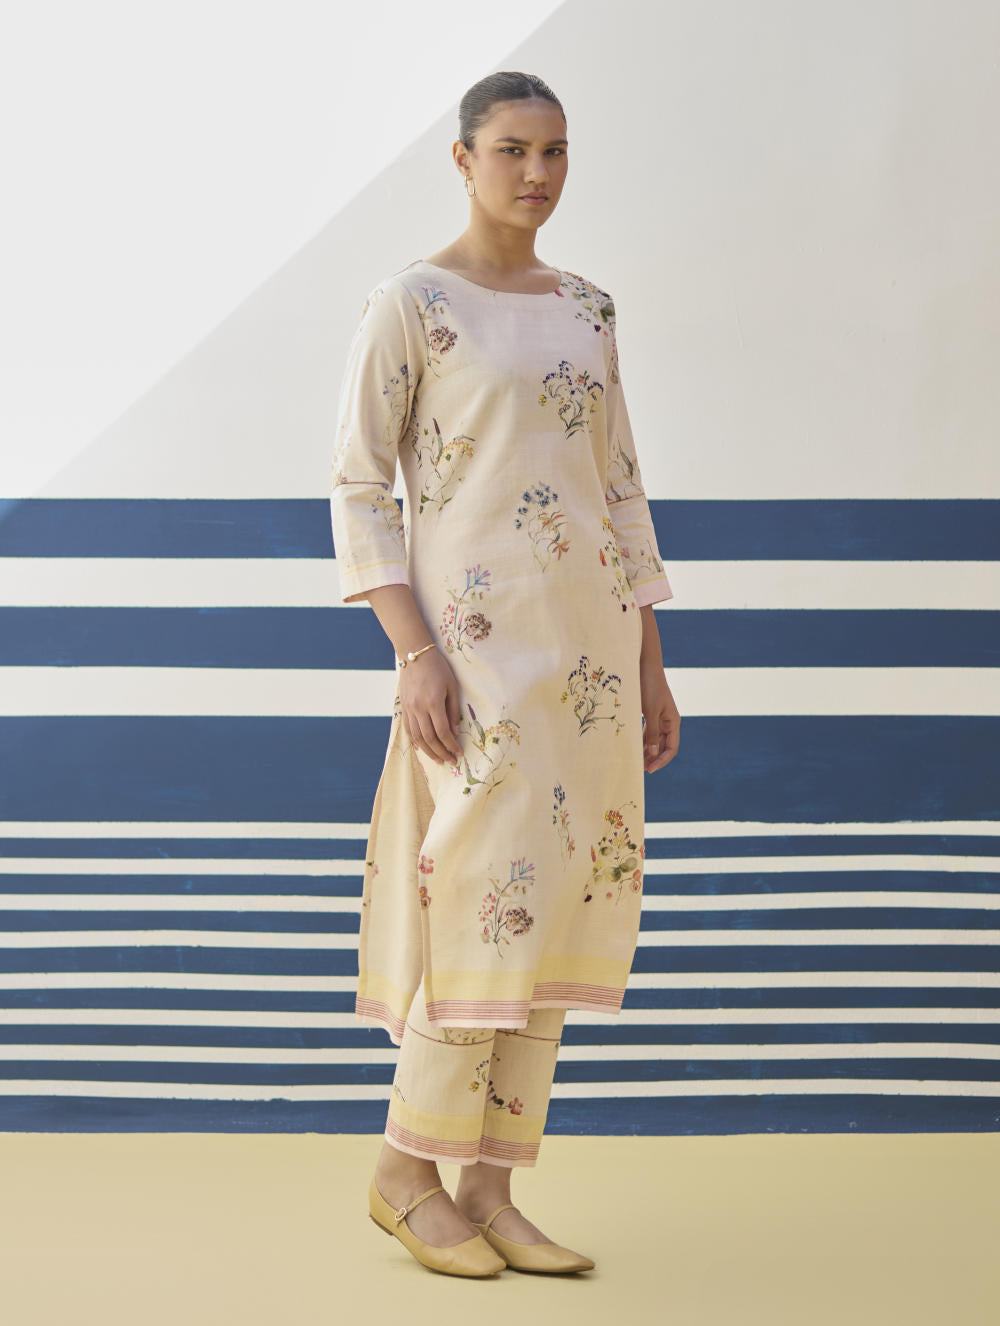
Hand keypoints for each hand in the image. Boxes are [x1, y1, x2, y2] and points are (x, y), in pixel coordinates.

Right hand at [400, 647, 463, 765]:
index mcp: (433, 702)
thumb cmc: (438, 668)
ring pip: (417, 737)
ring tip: (438, 759)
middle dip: (441, 752)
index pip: (443, 732)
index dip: (451, 745)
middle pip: (429, 738)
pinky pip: (409, 730)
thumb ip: (453, 710)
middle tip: (450, 761)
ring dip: (428, 751)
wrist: (414, 655)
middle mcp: (419, 708)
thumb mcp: (452, 686)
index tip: (458, 752)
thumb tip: (455, 731)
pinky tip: (424, 748)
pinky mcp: (403, 708)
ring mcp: (409, 709)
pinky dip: (416, 742)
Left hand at [639, 656, 679, 772]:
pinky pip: (647, 731)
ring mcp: (659, 718)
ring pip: (654, 740)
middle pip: (662, 746)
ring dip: (646, 751)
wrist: (646, 666)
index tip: (650, 770)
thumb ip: (651, 733)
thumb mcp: (650, 711)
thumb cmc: (650, 687)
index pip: (671, 748)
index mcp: (673, 722)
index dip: (662, 760)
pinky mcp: (650, 713)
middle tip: (639, 769)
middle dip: (653, 758)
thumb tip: (651, 754)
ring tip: (635, 762)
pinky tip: (633, 747)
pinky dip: (641, 740)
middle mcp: (668, 722)